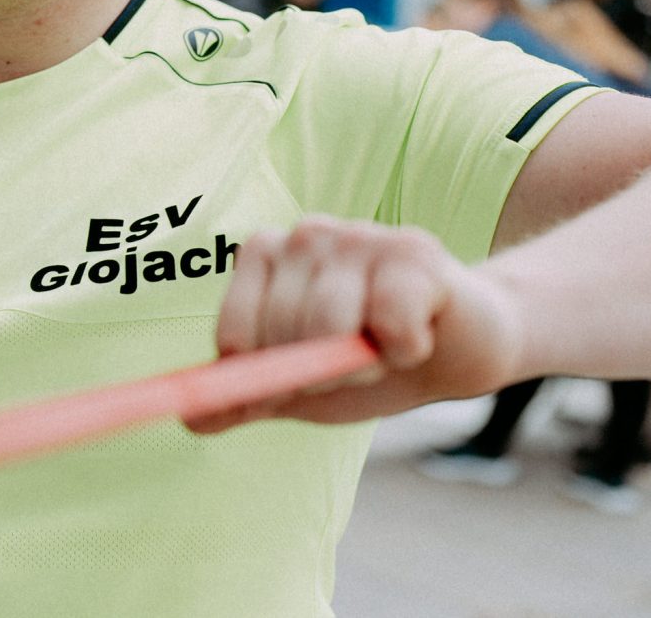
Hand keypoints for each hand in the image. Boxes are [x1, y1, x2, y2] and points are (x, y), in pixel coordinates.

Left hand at [186, 216, 523, 432]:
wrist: (460, 350)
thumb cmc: (370, 361)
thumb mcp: (299, 387)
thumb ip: (244, 397)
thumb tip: (190, 417)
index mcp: (265, 256)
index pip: (237, 336)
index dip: (270, 375)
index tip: (301, 375)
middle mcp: (305, 233)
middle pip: (283, 334)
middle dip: (323, 370)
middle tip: (358, 358)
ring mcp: (359, 234)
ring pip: (332, 329)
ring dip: (366, 362)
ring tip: (388, 345)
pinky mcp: (412, 250)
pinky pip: (389, 326)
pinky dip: (407, 351)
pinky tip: (418, 333)